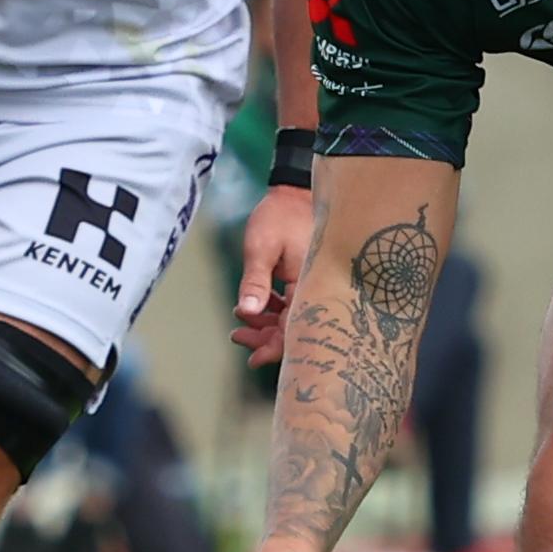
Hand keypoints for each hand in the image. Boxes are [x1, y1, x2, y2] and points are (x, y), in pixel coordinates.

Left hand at [231, 182, 312, 361]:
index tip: (253, 359)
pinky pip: (290, 303)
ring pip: (290, 316)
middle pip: (293, 327)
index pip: (296, 328)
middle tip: (238, 337)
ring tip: (240, 325)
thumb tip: (248, 312)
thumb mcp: (262, 247)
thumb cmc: (280, 215)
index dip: (275, 348)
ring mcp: (310, 284)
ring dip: (265, 323)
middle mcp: (314, 288)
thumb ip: (256, 281)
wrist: (294, 192)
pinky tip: (253, 308)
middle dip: (264, 337)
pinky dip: (271, 309)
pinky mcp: (304, 279)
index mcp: (309, 284)